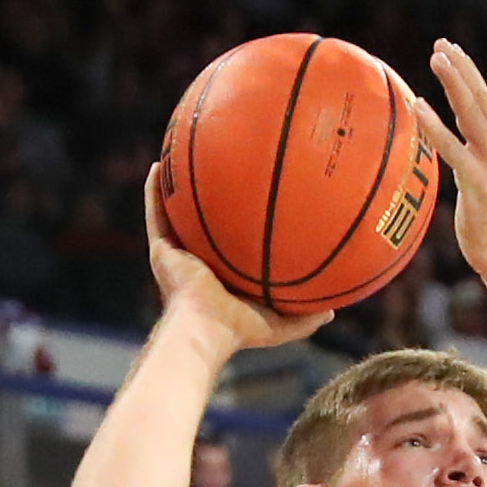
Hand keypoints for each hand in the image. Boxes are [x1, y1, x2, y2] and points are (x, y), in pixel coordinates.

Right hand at [137, 166, 332, 350]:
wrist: (207, 328)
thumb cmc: (241, 329)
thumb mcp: (282, 324)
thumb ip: (306, 318)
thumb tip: (332, 310)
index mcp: (221, 276)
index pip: (228, 244)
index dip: (236, 224)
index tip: (249, 199)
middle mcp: (196, 262)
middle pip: (201, 223)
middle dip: (206, 200)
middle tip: (218, 171)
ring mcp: (176, 255)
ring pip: (173, 213)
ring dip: (174, 187)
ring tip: (177, 156)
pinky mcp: (160, 250)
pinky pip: (156, 214)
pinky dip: (154, 191)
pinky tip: (157, 165)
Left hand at [406, 39, 486, 289]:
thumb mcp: (481, 181)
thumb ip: (470, 155)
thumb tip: (452, 137)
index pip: (486, 102)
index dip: (469, 75)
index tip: (452, 50)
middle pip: (482, 99)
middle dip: (462, 68)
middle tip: (442, 43)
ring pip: (473, 113)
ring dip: (455, 83)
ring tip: (436, 58)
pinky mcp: (479, 184)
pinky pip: (453, 148)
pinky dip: (436, 126)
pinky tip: (419, 106)